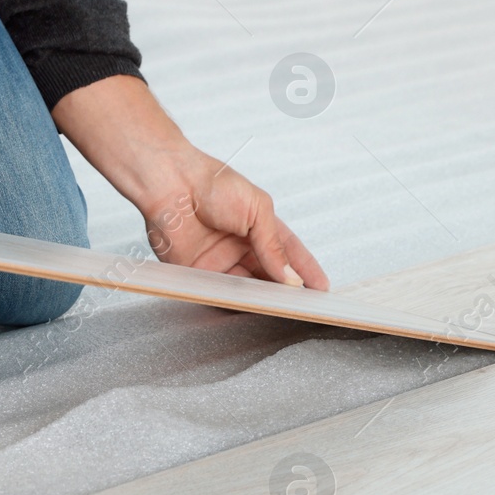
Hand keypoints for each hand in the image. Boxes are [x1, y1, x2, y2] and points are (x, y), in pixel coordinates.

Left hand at [51, 74, 329, 290]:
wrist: (171, 183)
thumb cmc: (213, 183)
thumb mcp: (257, 210)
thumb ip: (274, 246)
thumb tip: (290, 277)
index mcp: (259, 227)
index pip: (288, 254)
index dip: (306, 270)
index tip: (322, 288)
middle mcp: (240, 247)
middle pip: (269, 277)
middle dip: (286, 292)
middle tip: (304, 306)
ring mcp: (219, 262)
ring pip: (246, 290)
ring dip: (262, 301)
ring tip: (280, 311)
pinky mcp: (196, 274)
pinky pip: (218, 295)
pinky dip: (233, 303)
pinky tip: (248, 308)